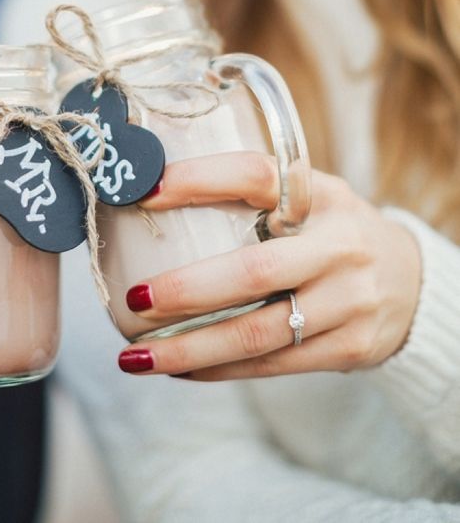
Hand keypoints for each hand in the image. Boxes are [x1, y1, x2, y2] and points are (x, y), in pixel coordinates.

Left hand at [117, 152, 421, 379]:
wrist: (410, 282)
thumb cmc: (330, 232)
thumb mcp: (308, 198)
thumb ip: (252, 195)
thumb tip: (150, 194)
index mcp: (320, 194)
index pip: (254, 175)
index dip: (198, 180)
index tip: (145, 192)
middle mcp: (339, 245)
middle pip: (255, 272)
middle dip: (187, 291)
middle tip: (134, 299)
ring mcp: (349, 301)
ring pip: (258, 332)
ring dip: (191, 349)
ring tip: (136, 357)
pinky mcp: (350, 347)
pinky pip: (272, 364)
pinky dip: (218, 369)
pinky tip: (178, 369)